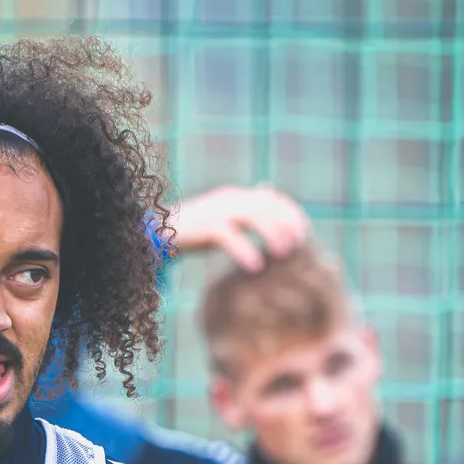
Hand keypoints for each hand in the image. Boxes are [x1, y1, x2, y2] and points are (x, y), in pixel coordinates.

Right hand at [167, 185, 311, 271]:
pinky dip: (245, 250)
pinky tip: (255, 267)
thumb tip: (270, 205)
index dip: (291, 213)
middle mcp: (229, 198)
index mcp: (236, 196)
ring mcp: (216, 209)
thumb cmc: (195, 230)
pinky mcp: (204, 225)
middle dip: (286, 224)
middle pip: (267, 205)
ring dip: (272, 234)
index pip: (272, 198)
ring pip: (253, 216)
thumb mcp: (224, 220)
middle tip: (299, 246)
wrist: (158, 231)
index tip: (305, 233)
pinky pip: (229, 235)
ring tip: (283, 255)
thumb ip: (246, 215)